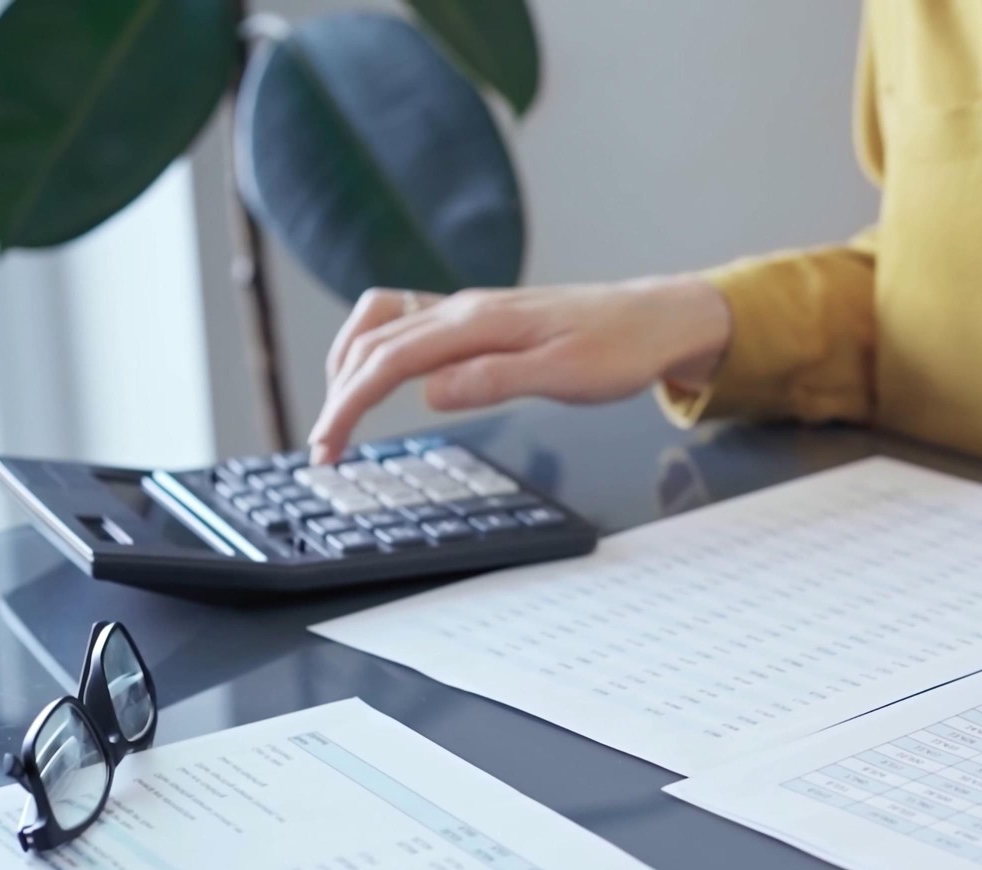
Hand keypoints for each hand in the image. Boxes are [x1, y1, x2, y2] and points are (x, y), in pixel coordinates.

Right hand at [308, 275, 730, 463]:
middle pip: (374, 341)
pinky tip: (384, 381)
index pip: (390, 358)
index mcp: (479, 322)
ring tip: (342, 413)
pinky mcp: (481, 320)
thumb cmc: (621, 348)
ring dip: (351, 364)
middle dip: (338, 393)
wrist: (657, 318)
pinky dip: (380, 351)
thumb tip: (428, 393)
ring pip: (384, 323)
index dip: (349, 401)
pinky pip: (411, 325)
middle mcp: (465, 308)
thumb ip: (494, 380)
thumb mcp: (565, 374)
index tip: (327, 445)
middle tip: (324, 449)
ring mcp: (471, 311)